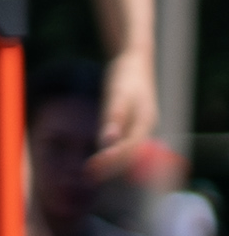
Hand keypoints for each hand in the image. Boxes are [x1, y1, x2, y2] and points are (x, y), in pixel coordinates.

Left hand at [91, 47, 165, 188]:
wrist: (135, 60)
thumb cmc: (126, 75)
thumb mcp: (118, 93)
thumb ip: (114, 117)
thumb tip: (108, 142)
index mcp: (146, 122)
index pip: (129, 149)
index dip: (112, 160)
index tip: (93, 167)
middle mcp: (145, 128)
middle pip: (130, 155)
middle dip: (110, 166)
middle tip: (89, 175)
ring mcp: (139, 127)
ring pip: (127, 151)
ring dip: (111, 163)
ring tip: (91, 171)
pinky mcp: (131, 124)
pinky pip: (123, 144)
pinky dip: (112, 152)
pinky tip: (100, 158)